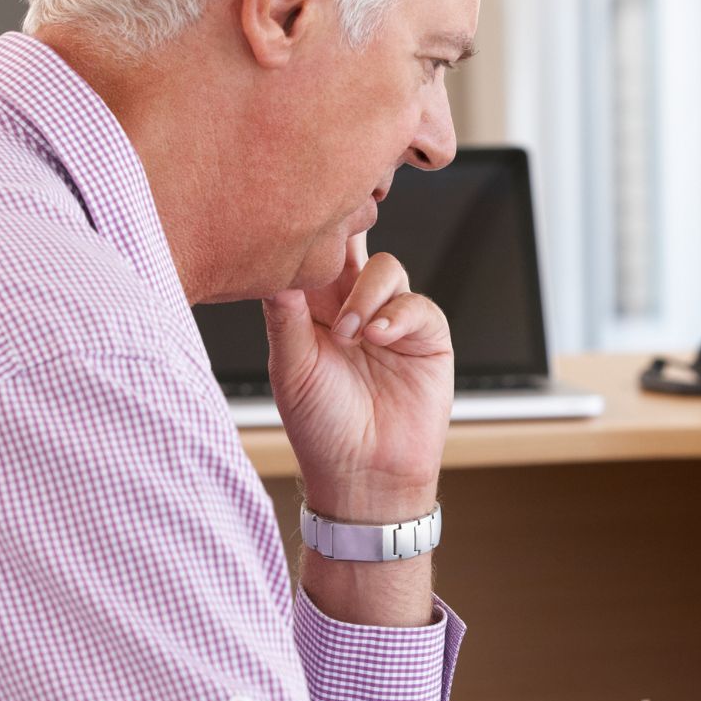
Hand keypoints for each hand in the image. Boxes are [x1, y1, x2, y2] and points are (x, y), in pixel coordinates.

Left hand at [262, 231, 452, 520]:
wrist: (366, 473)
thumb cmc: (322, 428)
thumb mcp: (290, 367)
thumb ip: (284, 314)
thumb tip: (273, 266)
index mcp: (311, 310)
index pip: (312, 256)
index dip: (310, 236)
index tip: (299, 226)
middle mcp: (351, 307)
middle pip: (353, 247)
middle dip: (347, 238)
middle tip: (334, 247)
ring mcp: (391, 318)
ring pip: (385, 268)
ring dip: (366, 294)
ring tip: (351, 333)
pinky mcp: (426, 335)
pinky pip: (417, 304)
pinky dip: (399, 314)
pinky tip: (379, 337)